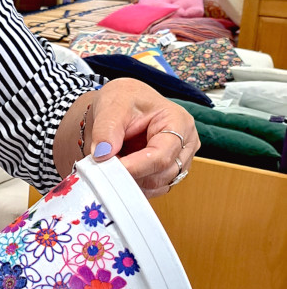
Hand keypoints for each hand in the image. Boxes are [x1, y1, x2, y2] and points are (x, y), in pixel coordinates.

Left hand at [89, 79, 199, 197]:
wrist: (120, 106)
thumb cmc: (123, 99)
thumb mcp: (112, 106)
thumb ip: (106, 130)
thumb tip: (103, 155)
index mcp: (179, 123)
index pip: (162, 155)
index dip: (135, 167)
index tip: (109, 169)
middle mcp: (186, 144)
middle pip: (161, 175)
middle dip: (130, 175)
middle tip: (103, 168)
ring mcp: (180, 161)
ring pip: (156, 186)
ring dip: (131, 181)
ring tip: (110, 164)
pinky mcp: (167, 173)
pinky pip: (151, 189)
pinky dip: (132, 185)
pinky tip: (119, 171)